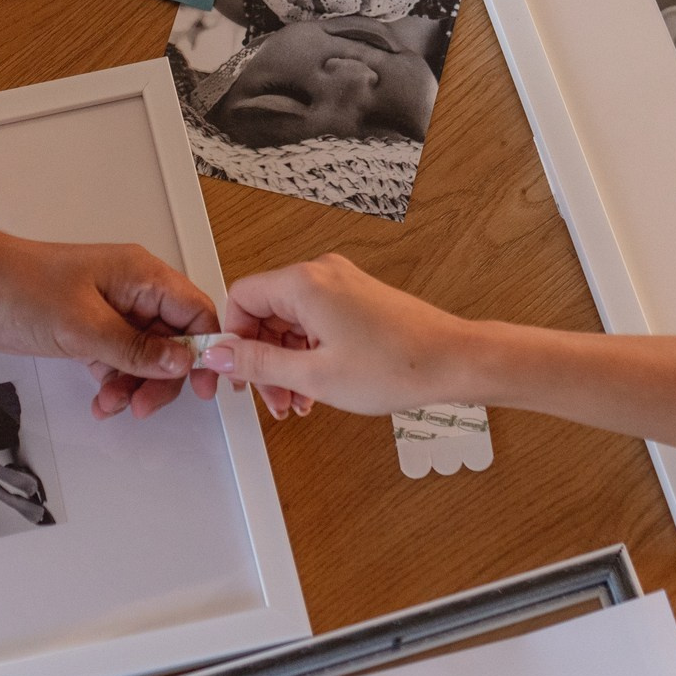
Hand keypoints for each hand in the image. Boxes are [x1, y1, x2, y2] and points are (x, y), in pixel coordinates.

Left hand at [0, 233, 220, 418]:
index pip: (194, 310)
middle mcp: (129, 290)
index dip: (205, 350)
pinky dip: (114, 381)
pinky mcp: (85, 327)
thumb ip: (135, 348)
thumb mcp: (83, 326)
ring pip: (144, 354)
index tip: (204, 385)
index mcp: (139, 274)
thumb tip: (180, 360)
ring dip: (136, 384)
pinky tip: (102, 399)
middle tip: (146, 404)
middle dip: (164, 376)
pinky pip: (116, 359)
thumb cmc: (14, 285)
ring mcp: (107, 310)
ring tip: (115, 403)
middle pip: (173, 339)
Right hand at [203, 253, 475, 417]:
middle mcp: (321, 275)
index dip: (232, 340)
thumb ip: (258, 364)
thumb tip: (221, 356)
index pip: (241, 298)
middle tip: (272, 398)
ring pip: (291, 322)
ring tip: (298, 400)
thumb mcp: (313, 376)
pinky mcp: (357, 299)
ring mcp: (342, 285)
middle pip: (266, 312)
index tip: (235, 371)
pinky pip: (316, 322)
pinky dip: (310, 354)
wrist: (454, 361)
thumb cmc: (398, 365)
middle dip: (264, 359)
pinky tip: (318, 386)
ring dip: (288, 363)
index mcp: (304, 283)